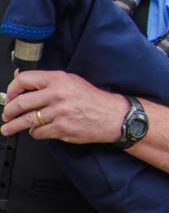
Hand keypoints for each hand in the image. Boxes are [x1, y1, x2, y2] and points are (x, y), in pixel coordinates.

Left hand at [1, 70, 128, 143]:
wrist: (113, 116)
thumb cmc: (94, 99)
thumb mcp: (72, 82)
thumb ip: (48, 82)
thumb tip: (22, 81)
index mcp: (59, 79)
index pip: (25, 80)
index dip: (12, 89)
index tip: (10, 96)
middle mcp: (58, 94)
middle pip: (21, 103)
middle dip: (9, 112)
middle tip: (7, 115)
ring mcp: (59, 112)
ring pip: (26, 121)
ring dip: (13, 126)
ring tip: (8, 128)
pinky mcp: (61, 128)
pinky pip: (38, 132)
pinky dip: (35, 133)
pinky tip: (38, 130)